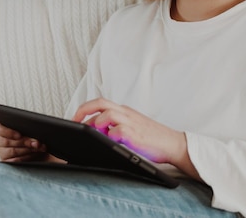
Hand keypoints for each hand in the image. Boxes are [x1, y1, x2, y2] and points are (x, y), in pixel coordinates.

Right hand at [0, 121, 49, 161]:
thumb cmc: (32, 134)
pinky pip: (15, 160)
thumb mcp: (30, 128)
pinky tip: (34, 154)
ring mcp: (2, 151)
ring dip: (27, 149)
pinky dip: (27, 157)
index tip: (19, 135)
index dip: (7, 132)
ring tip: (38, 147)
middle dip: (24, 142)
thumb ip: (28, 127)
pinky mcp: (7, 161)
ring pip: (12, 151)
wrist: (38, 147)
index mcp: (2, 127)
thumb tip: (33, 133)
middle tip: (36, 142)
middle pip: (6, 141)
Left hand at [72, 98, 193, 172]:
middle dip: (82, 111)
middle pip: (100, 103)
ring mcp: (131, 122)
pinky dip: (109, 136)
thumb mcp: (132, 127)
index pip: (100, 103)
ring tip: (93, 136)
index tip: (74, 119)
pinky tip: (109, 142)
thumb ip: (115, 127)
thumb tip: (95, 132)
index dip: (84, 109)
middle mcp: (126, 113)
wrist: (173, 143)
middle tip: (73, 123)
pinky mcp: (135, 135)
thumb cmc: (152, 138)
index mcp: (124, 111)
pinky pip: (117, 131)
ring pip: (106, 114)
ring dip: (96, 124)